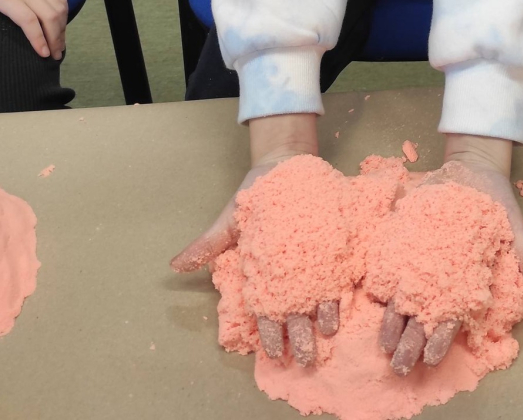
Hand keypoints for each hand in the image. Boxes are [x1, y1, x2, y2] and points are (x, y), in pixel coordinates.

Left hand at [0, 0, 67, 59]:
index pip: (29, 21)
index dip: (38, 39)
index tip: (42, 54)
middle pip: (49, 17)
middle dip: (55, 39)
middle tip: (55, 56)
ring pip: (59, 9)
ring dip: (62, 28)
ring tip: (60, 44)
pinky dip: (65, 14)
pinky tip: (62, 25)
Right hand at [170, 114, 337, 366]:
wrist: (284, 164)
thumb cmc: (254, 195)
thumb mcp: (229, 220)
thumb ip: (208, 243)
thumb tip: (174, 265)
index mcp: (265, 277)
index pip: (267, 313)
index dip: (270, 334)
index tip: (273, 353)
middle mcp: (291, 276)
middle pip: (295, 313)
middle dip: (300, 337)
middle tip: (306, 359)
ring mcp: (313, 262)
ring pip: (319, 298)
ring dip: (323, 318)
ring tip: (327, 334)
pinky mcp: (334, 246)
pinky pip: (341, 270)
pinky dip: (343, 286)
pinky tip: (348, 301)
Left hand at [381, 142, 522, 375]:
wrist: (473, 168)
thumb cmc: (495, 202)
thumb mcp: (515, 231)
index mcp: (464, 283)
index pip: (450, 320)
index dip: (439, 340)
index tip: (430, 358)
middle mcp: (439, 278)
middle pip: (421, 316)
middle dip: (410, 342)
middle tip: (398, 365)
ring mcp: (418, 259)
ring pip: (401, 298)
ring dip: (392, 322)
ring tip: (383, 343)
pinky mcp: (403, 237)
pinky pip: (388, 262)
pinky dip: (379, 279)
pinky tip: (372, 294)